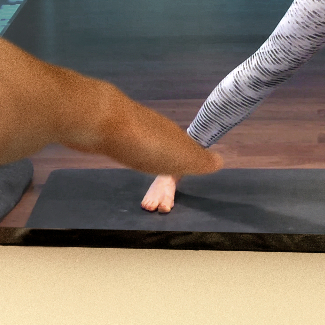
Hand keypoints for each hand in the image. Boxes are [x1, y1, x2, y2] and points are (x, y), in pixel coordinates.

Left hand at [69, 80, 221, 179]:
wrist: (104, 120)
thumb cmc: (147, 143)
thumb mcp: (183, 157)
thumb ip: (201, 161)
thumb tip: (219, 160)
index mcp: (175, 136)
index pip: (188, 152)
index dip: (186, 169)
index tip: (179, 189)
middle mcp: (157, 129)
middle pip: (165, 152)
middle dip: (163, 176)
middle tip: (155, 203)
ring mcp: (133, 127)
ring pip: (144, 150)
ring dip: (145, 168)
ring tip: (141, 193)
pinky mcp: (111, 129)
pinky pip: (126, 147)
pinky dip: (128, 158)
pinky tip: (124, 163)